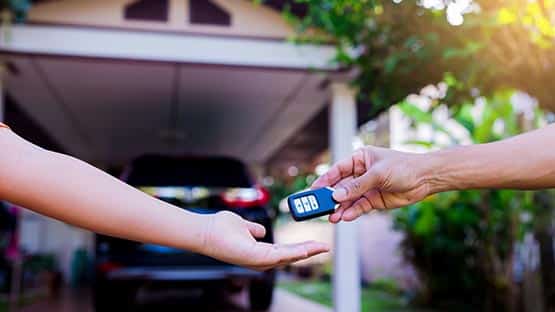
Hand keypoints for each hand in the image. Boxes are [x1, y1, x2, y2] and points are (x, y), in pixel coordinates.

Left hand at [202, 211, 328, 270]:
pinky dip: (296, 251)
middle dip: (309, 252)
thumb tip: (260, 230)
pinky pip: (281, 255)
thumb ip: (253, 229)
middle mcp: (260, 260)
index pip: (285, 252)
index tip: (315, 244)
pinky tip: (307, 248)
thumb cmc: (219, 228)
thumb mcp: (243, 226)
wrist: (205, 231)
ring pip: (289, 257)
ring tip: (321, 247)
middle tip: (325, 247)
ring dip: (306, 251)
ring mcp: (259, 261)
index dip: (301, 249)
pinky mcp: (256, 258)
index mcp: (259, 253)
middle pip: (290, 257)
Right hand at [312, 146, 431, 222]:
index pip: (338, 170)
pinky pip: (360, 207)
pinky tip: (345, 217)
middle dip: (331, 198)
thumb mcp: (377, 174)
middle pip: (341, 187)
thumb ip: (357, 186)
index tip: (313, 190)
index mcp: (360, 158)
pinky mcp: (374, 200)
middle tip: (319, 208)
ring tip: (332, 217)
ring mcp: (367, 187)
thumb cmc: (404, 167)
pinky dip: (352, 212)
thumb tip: (337, 195)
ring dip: (340, 208)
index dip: (325, 180)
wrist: (426, 179)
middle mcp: (361, 173)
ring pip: (349, 199)